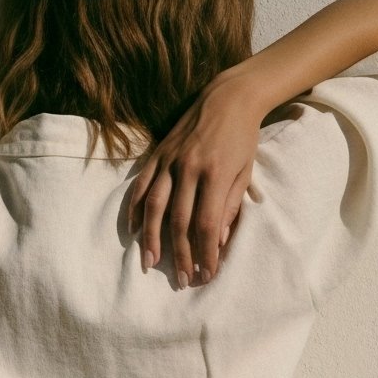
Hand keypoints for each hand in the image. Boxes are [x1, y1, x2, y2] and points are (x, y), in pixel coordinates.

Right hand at [127, 78, 262, 286]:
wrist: (228, 98)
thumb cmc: (242, 139)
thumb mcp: (244, 173)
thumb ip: (229, 207)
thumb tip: (217, 242)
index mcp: (215, 174)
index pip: (207, 223)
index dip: (205, 253)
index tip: (206, 274)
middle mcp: (188, 168)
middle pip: (179, 220)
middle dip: (180, 254)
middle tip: (181, 279)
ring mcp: (169, 160)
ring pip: (155, 206)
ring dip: (151, 238)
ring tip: (150, 263)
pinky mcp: (158, 154)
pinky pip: (142, 185)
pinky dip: (135, 209)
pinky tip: (133, 230)